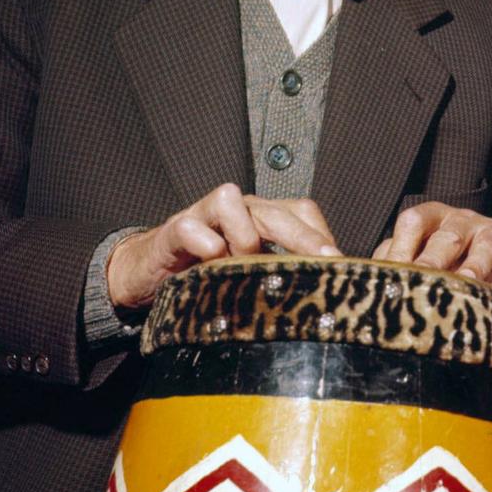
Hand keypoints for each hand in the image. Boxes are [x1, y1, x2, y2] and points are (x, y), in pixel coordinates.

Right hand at [106, 184, 339, 309]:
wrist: (149, 272)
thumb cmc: (209, 271)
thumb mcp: (252, 273)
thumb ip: (282, 271)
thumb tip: (326, 289)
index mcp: (263, 218)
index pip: (302, 213)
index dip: (322, 235)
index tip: (341, 264)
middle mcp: (239, 210)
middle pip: (276, 211)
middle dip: (304, 237)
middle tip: (323, 261)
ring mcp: (205, 216)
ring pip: (232, 202)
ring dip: (245, 235)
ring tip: (247, 264)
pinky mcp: (173, 230)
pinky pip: (190, 225)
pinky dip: (202, 240)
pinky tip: (211, 258)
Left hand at [372, 202, 491, 294]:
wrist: (477, 264)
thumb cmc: (430, 264)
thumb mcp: (406, 257)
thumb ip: (387, 262)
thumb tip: (354, 278)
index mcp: (428, 216)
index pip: (413, 223)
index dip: (402, 247)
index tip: (391, 274)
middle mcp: (459, 218)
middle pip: (449, 236)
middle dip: (436, 260)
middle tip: (424, 281)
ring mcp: (489, 229)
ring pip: (485, 245)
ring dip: (476, 267)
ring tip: (467, 289)